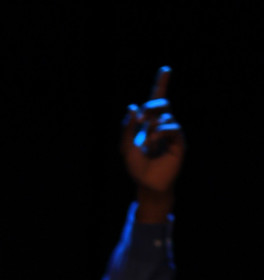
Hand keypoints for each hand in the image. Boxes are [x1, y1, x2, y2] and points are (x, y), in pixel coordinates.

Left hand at [121, 67, 184, 209]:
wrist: (147, 184)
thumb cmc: (137, 167)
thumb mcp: (126, 148)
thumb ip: (127, 128)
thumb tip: (132, 107)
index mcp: (149, 123)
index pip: (156, 100)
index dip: (161, 84)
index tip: (166, 70)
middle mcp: (161, 124)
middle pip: (161, 102)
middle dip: (151, 106)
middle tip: (142, 119)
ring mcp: (171, 132)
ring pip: (165, 115)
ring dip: (153, 127)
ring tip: (149, 143)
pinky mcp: (179, 141)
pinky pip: (173, 126)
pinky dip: (162, 131)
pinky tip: (155, 141)